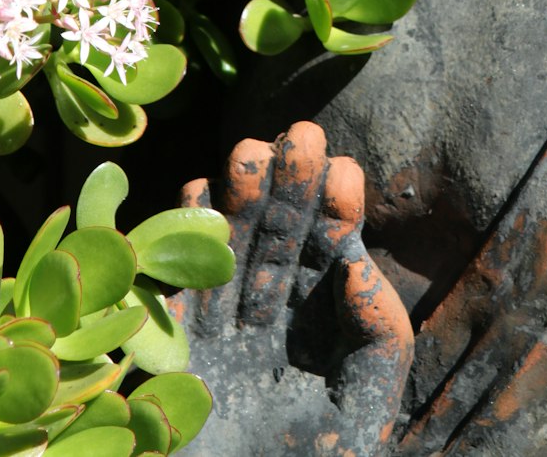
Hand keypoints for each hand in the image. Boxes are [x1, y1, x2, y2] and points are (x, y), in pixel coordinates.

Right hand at [168, 121, 413, 456]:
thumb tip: (360, 260)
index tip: (344, 173)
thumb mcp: (363, 412)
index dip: (335, 211)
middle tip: (298, 134)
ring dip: (236, 198)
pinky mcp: (168, 353)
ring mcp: (217, 335)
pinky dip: (178, 240)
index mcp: (320, 333)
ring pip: (226, 251)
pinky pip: (173, 286)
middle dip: (288, 185)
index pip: (328, 256)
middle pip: (276, 239)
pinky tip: (196, 195)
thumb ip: (377, 338)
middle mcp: (268, 324)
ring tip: (250, 150)